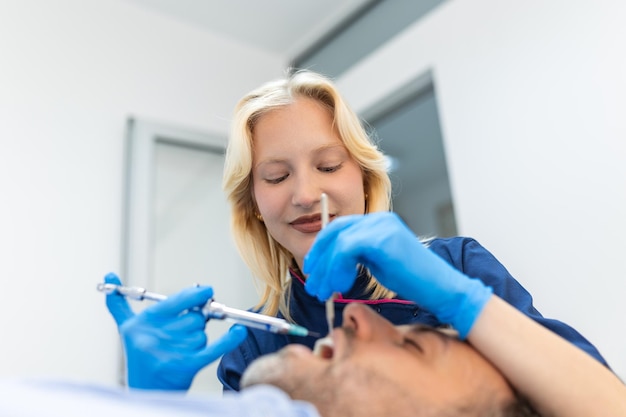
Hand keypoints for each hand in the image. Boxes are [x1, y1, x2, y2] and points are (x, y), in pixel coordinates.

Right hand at [104, 273, 246, 389]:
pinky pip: (214, 349)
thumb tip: (108, 276)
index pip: (178, 300)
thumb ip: (119, 304)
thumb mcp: (128, 329)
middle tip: (184, 330)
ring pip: (202, 334)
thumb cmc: (139, 355)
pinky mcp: (185, 367)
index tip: (206, 291)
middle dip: (194, 322)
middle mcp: (155, 336)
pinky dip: (229, 340)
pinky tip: (238, 331)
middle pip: (194, 318)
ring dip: (198, 340)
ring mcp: (171, 352)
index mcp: (144, 321)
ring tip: (182, 349)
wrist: (145, 392)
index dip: (196, 294)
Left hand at [303, 213, 491, 337]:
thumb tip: (330, 263)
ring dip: (326, 269)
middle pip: (335, 231)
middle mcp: (379, 219)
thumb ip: (357, 256)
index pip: (340, 227)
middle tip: (312, 284)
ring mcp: (382, 226)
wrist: (442, 289)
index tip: (312, 270)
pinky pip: (347, 250)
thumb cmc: (415, 281)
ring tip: (323, 291)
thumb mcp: (378, 263)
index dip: (321, 248)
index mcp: (378, 222)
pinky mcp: (383, 239)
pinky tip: (342, 286)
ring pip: (338, 242)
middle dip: (319, 259)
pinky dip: (338, 269)